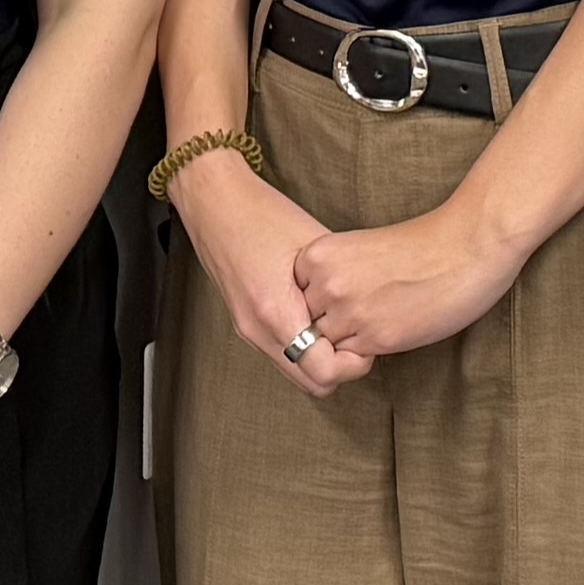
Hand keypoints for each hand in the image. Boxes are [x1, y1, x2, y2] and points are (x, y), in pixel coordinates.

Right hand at [175, 153, 361, 396]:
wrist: (214, 201)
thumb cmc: (262, 214)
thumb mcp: (316, 245)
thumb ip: (340, 286)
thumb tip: (369, 310)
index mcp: (276, 311)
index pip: (323, 373)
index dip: (353, 364)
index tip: (365, 341)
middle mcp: (257, 329)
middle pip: (311, 383)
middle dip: (340, 368)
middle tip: (357, 338)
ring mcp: (248, 329)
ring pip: (296, 371)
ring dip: (321, 358)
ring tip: (337, 325)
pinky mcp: (246, 323)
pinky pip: (283, 353)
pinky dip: (305, 347)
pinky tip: (316, 318)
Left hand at [284, 197, 533, 381]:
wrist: (466, 246)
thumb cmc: (419, 245)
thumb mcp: (358, 248)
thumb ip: (332, 275)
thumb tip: (316, 311)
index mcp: (316, 256)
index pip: (294, 297)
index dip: (318, 302)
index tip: (346, 292)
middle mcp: (325, 285)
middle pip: (307, 323)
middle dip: (331, 322)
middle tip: (365, 308)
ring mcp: (348, 313)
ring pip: (328, 345)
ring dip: (349, 339)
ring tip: (379, 317)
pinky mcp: (376, 338)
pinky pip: (353, 359)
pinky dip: (368, 349)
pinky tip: (392, 325)